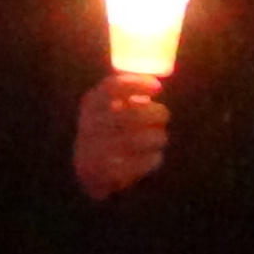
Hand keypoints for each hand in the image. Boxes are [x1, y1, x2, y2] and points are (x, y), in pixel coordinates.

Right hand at [69, 75, 169, 202]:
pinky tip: (154, 155)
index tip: (158, 87)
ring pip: (137, 140)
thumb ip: (127, 91)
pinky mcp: (106, 174)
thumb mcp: (110, 105)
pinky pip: (139, 164)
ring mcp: (95, 151)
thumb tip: (155, 80)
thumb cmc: (110, 129)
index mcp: (91, 104)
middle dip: (155, 114)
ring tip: (160, 137)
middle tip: (164, 114)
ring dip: (157, 137)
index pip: (112, 87)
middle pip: (130, 115)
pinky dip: (152, 159)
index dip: (137, 84)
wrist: (88, 169)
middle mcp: (90, 125)